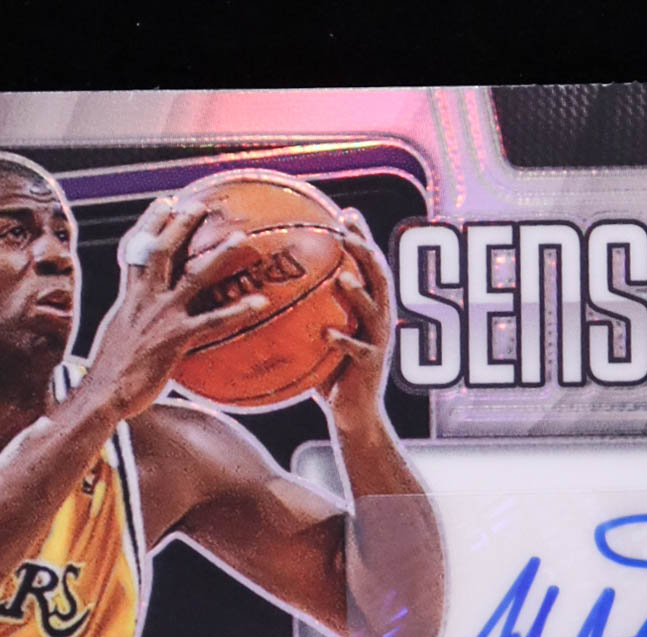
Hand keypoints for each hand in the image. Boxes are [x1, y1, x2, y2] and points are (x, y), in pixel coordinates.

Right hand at [81, 197, 267, 417]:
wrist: (104, 393)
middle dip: (181, 224)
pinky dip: (238, 310)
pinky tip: (260, 302)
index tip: (164, 203)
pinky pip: (213, 321)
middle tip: (202, 204)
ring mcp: (162, 316)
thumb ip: (135, 323)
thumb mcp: (119, 338)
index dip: (150, 224)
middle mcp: (144, 299)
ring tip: (240, 239)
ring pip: (193, 276)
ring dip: (218, 255)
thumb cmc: (112, 373)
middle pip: (163, 251)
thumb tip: (147, 323)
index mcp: (129, 297)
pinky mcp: (177, 338)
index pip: (136, 250)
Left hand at [320, 210, 394, 428]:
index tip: (347, 214)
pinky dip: (342, 341)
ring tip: (343, 277)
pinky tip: (326, 334)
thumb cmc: (330, 371)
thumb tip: (267, 286)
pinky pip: (357, 351)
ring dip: (359, 293)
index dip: (362, 238)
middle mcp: (380, 319)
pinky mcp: (370, 366)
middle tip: (347, 233)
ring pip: (374, 311)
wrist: (353, 412)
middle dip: (366, 253)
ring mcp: (378, 342)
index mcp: (370, 307)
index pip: (369, 265)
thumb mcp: (319, 334)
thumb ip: (306, 311)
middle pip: (379, 278)